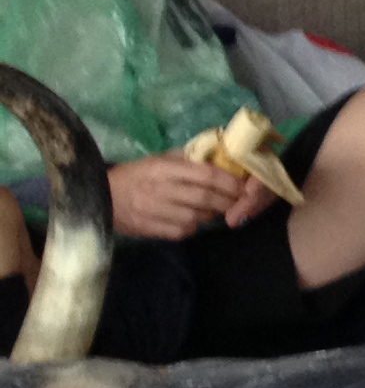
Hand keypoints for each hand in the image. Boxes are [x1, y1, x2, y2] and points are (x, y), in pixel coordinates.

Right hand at [108, 153, 252, 242]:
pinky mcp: (148, 228)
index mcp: (163, 168)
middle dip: (227, 201)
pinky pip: (181, 231)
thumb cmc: (134, 175)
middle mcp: (160, 189)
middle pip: (204, 198)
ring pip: (195, 217)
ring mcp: (153, 210)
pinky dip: (192, 227)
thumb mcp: (158, 159)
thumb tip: (218, 157)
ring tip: (215, 210)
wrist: (98, 195)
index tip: (242, 186)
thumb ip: (186, 158)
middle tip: (238, 201)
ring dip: (210, 215)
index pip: (205, 174)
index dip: (228, 182)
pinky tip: (193, 220)